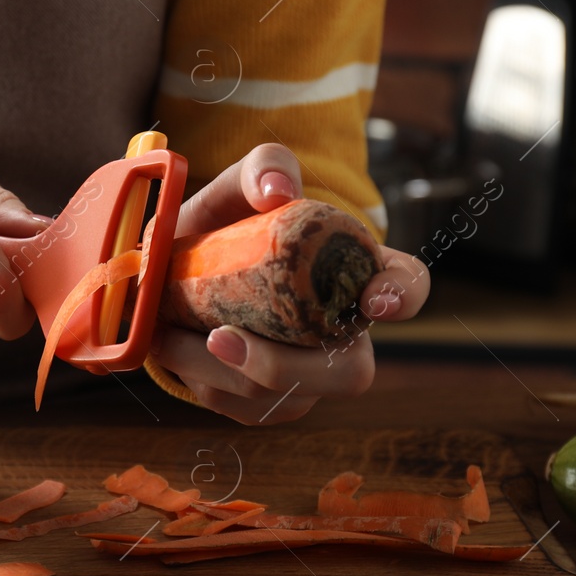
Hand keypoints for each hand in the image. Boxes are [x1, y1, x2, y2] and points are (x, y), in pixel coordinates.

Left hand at [147, 143, 428, 424]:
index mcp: (356, 272)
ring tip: (169, 329)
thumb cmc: (230, 223)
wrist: (181, 268)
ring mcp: (310, 376)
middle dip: (283, 366)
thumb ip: (265, 168)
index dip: (403, 296)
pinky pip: (242, 408)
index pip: (407, 285)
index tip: (376, 300)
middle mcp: (344, 333)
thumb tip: (275, 192)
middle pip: (349, 373)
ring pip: (281, 396)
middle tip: (219, 336)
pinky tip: (172, 345)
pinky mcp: (270, 403)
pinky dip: (200, 380)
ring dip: (216, 368)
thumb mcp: (242, 183)